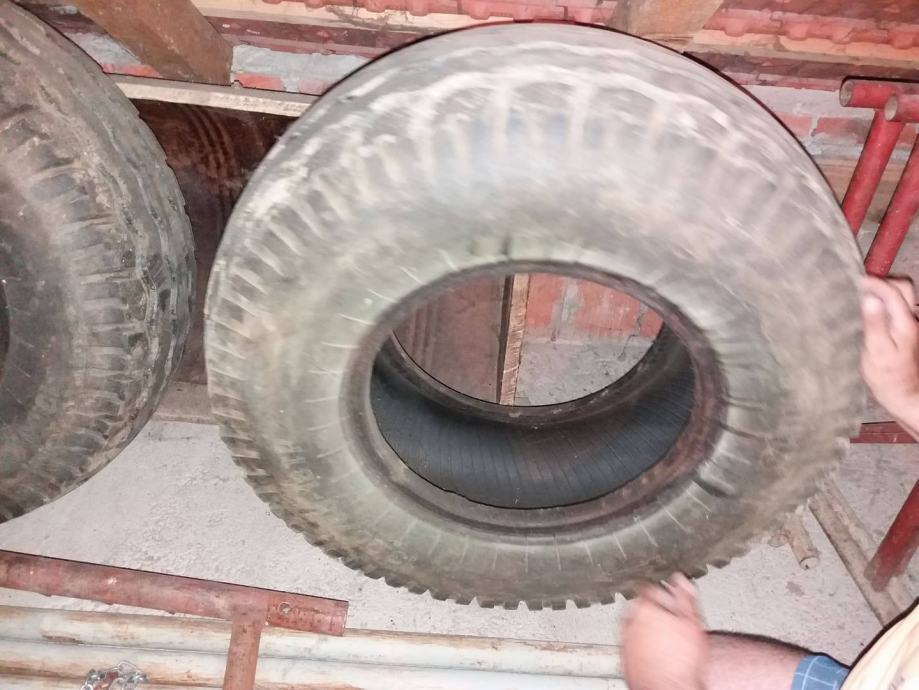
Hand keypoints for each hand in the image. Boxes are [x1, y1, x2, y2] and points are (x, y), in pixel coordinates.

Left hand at [622, 573, 707, 689]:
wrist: (669, 689)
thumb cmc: (681, 661)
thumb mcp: (692, 622)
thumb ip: (685, 596)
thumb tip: (681, 579)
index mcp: (644, 607)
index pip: (648, 587)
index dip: (662, 590)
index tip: (670, 596)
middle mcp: (629, 621)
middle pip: (640, 606)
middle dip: (655, 609)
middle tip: (671, 619)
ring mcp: (624, 640)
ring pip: (635, 625)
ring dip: (647, 627)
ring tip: (665, 638)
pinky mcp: (624, 657)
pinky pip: (632, 644)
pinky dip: (641, 644)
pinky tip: (656, 651)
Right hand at [860, 276, 918, 436]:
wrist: (904, 394)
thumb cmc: (886, 376)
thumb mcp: (876, 350)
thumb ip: (874, 322)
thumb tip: (869, 297)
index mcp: (905, 322)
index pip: (892, 291)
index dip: (874, 283)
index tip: (854, 282)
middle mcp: (913, 319)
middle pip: (904, 287)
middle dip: (883, 281)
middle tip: (861, 286)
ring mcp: (912, 324)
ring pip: (904, 296)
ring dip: (886, 291)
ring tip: (865, 295)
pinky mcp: (908, 330)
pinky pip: (900, 306)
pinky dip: (887, 301)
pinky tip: (873, 309)